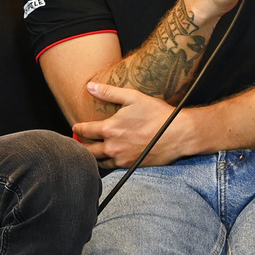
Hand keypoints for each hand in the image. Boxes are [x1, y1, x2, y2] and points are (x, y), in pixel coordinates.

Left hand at [72, 82, 191, 168]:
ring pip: (98, 162)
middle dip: (81, 145)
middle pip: (87, 150)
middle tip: (79, 141)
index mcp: (109, 129)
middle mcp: (112, 147)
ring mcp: (121, 159)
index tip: (76, 127)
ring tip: (90, 150)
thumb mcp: (132, 97)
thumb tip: (90, 86)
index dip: (78, 129)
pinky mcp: (130, 166)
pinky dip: (105, 163)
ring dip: (92, 156)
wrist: (178, 134)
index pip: (85, 131)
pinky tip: (107, 158)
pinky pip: (111, 167)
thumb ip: (108, 92)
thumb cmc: (157, 114)